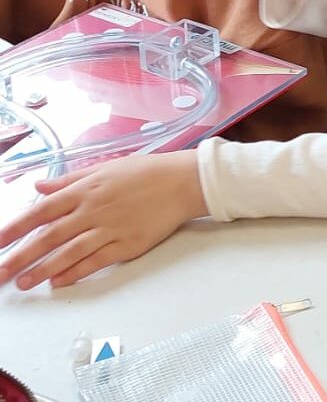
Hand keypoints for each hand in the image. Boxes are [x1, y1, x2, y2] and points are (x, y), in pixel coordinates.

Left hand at [0, 152, 205, 289]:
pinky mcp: (126, 245)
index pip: (41, 211)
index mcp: (87, 189)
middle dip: (20, 257)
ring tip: (23, 283)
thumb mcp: (105, 167)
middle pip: (49, 237)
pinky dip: (75, 273)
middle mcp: (93, 210)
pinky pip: (94, 262)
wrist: (183, 181)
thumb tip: (39, 187)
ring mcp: (110, 229)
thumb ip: (69, 180)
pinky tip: (59, 282)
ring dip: (42, 270)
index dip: (15, 228)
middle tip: (0, 273)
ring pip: (68, 253)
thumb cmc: (146, 172)